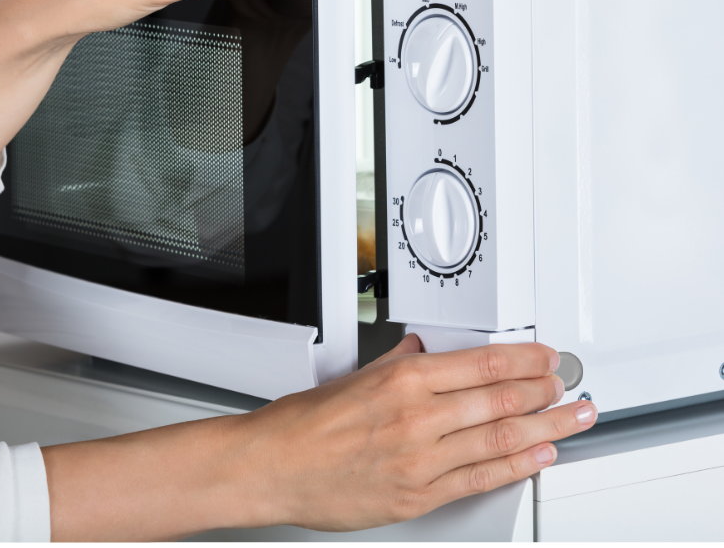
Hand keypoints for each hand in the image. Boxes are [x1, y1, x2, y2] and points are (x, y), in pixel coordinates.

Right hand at [239, 335, 594, 531]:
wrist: (273, 467)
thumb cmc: (303, 424)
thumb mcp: (353, 376)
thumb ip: (397, 363)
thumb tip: (426, 352)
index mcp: (401, 379)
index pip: (481, 364)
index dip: (523, 360)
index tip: (544, 357)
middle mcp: (416, 417)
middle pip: (500, 400)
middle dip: (544, 391)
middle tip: (569, 386)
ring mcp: (420, 459)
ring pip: (500, 438)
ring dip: (546, 427)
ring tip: (574, 418)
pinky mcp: (418, 495)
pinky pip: (480, 478)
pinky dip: (516, 466)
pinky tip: (538, 455)